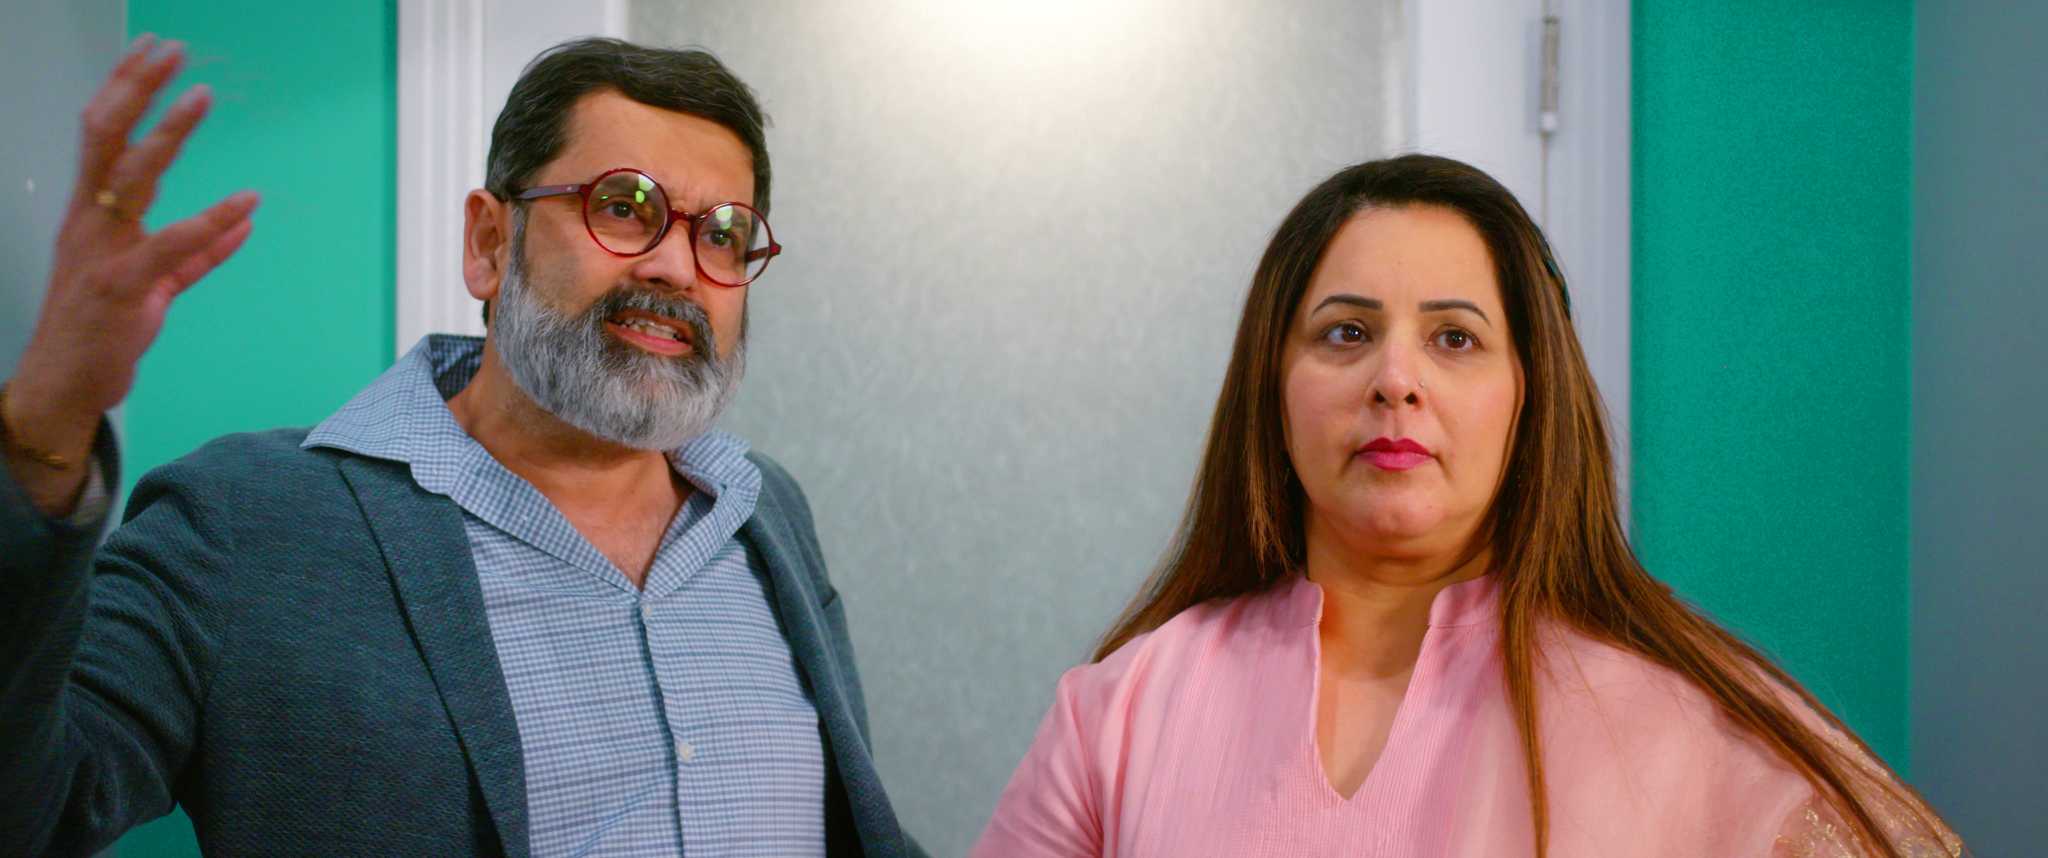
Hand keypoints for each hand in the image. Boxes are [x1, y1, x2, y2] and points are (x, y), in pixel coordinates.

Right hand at [4, 34, 258, 511]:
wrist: (63, 389)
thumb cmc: (101, 332)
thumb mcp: (155, 284)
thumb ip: (197, 252)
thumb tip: (243, 222)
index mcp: (90, 216)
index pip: (103, 135)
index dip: (126, 90)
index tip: (153, 51)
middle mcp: (88, 225)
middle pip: (106, 139)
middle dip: (136, 89)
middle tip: (169, 49)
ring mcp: (100, 254)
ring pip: (131, 180)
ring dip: (167, 135)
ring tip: (201, 97)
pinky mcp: (122, 290)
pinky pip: (170, 248)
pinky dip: (210, 222)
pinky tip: (246, 202)